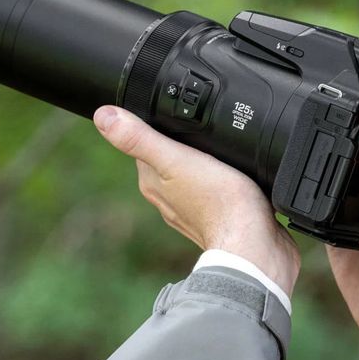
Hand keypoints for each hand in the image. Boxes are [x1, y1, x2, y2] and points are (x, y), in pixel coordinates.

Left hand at [94, 105, 299, 295]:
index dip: (158, 123)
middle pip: (169, 157)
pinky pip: (213, 191)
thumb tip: (104, 116)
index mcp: (153, 182)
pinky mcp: (218, 218)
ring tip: (219, 150)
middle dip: (183, 142)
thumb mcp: (177, 160)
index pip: (145, 141)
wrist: (255, 247)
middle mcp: (167, 199)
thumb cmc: (222, 204)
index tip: (175, 112)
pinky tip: (234, 175)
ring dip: (202, 161)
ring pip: (191, 175)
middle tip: (203, 126)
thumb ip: (140, 139)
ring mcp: (193, 211)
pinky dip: (219, 180)